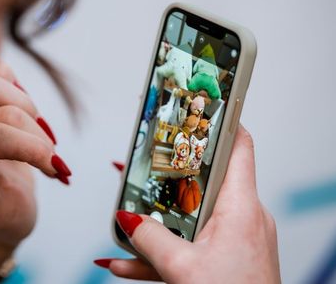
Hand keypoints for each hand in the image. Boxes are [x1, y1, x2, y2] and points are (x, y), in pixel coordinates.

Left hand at [0, 61, 70, 274]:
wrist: (0, 203)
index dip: (32, 148)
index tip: (56, 169)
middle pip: (3, 110)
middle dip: (35, 135)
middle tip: (50, 160)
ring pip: (0, 82)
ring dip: (30, 109)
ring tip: (38, 138)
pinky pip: (0, 71)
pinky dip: (21, 89)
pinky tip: (27, 114)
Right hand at [97, 125, 280, 282]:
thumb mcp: (181, 269)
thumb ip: (149, 240)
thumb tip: (126, 218)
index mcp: (241, 208)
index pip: (239, 146)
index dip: (223, 120)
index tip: (204, 102)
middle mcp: (243, 218)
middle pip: (205, 179)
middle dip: (170, 173)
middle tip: (148, 158)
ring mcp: (237, 238)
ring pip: (192, 215)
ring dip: (159, 219)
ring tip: (125, 219)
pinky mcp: (229, 257)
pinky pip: (192, 243)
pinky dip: (164, 249)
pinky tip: (126, 263)